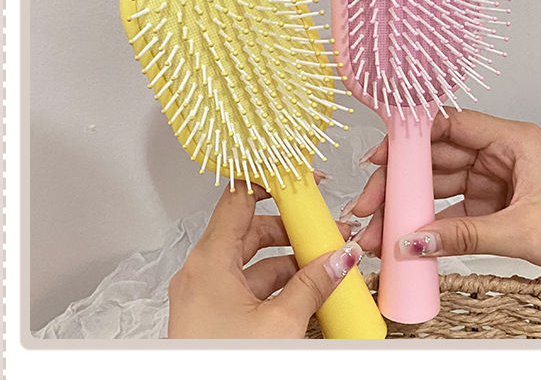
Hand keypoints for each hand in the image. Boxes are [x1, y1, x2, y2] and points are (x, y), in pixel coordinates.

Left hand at [167, 183, 363, 337]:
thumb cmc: (224, 365)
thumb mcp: (281, 322)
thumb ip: (314, 284)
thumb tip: (339, 258)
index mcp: (209, 260)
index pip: (237, 198)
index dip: (269, 183)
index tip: (297, 179)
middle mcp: (201, 271)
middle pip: (249, 229)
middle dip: (290, 229)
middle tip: (323, 230)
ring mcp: (204, 293)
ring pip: (250, 259)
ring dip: (287, 258)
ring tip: (322, 264)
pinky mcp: (211, 313)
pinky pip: (245, 284)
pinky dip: (275, 282)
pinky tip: (305, 290)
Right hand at [350, 108, 540, 302]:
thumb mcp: (522, 230)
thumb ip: (464, 237)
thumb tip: (414, 240)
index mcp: (512, 140)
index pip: (450, 125)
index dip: (411, 139)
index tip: (379, 156)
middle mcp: (499, 155)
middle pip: (436, 159)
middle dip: (401, 183)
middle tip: (370, 206)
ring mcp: (494, 182)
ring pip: (440, 187)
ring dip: (410, 208)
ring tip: (380, 230)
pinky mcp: (493, 208)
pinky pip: (452, 212)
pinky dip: (431, 226)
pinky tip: (409, 239)